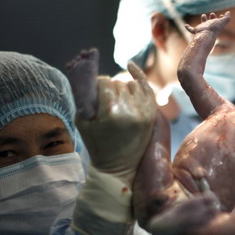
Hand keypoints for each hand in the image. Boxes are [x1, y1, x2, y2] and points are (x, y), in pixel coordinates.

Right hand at [76, 63, 156, 185]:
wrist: (119, 167)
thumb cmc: (97, 145)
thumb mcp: (82, 122)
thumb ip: (84, 98)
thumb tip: (88, 78)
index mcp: (111, 110)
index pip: (104, 82)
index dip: (97, 86)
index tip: (94, 93)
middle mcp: (130, 109)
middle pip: (118, 83)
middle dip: (109, 89)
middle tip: (105, 101)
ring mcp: (144, 112)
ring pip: (132, 84)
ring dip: (123, 88)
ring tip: (117, 100)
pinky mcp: (152, 114)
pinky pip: (147, 88)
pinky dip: (139, 78)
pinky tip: (130, 66)